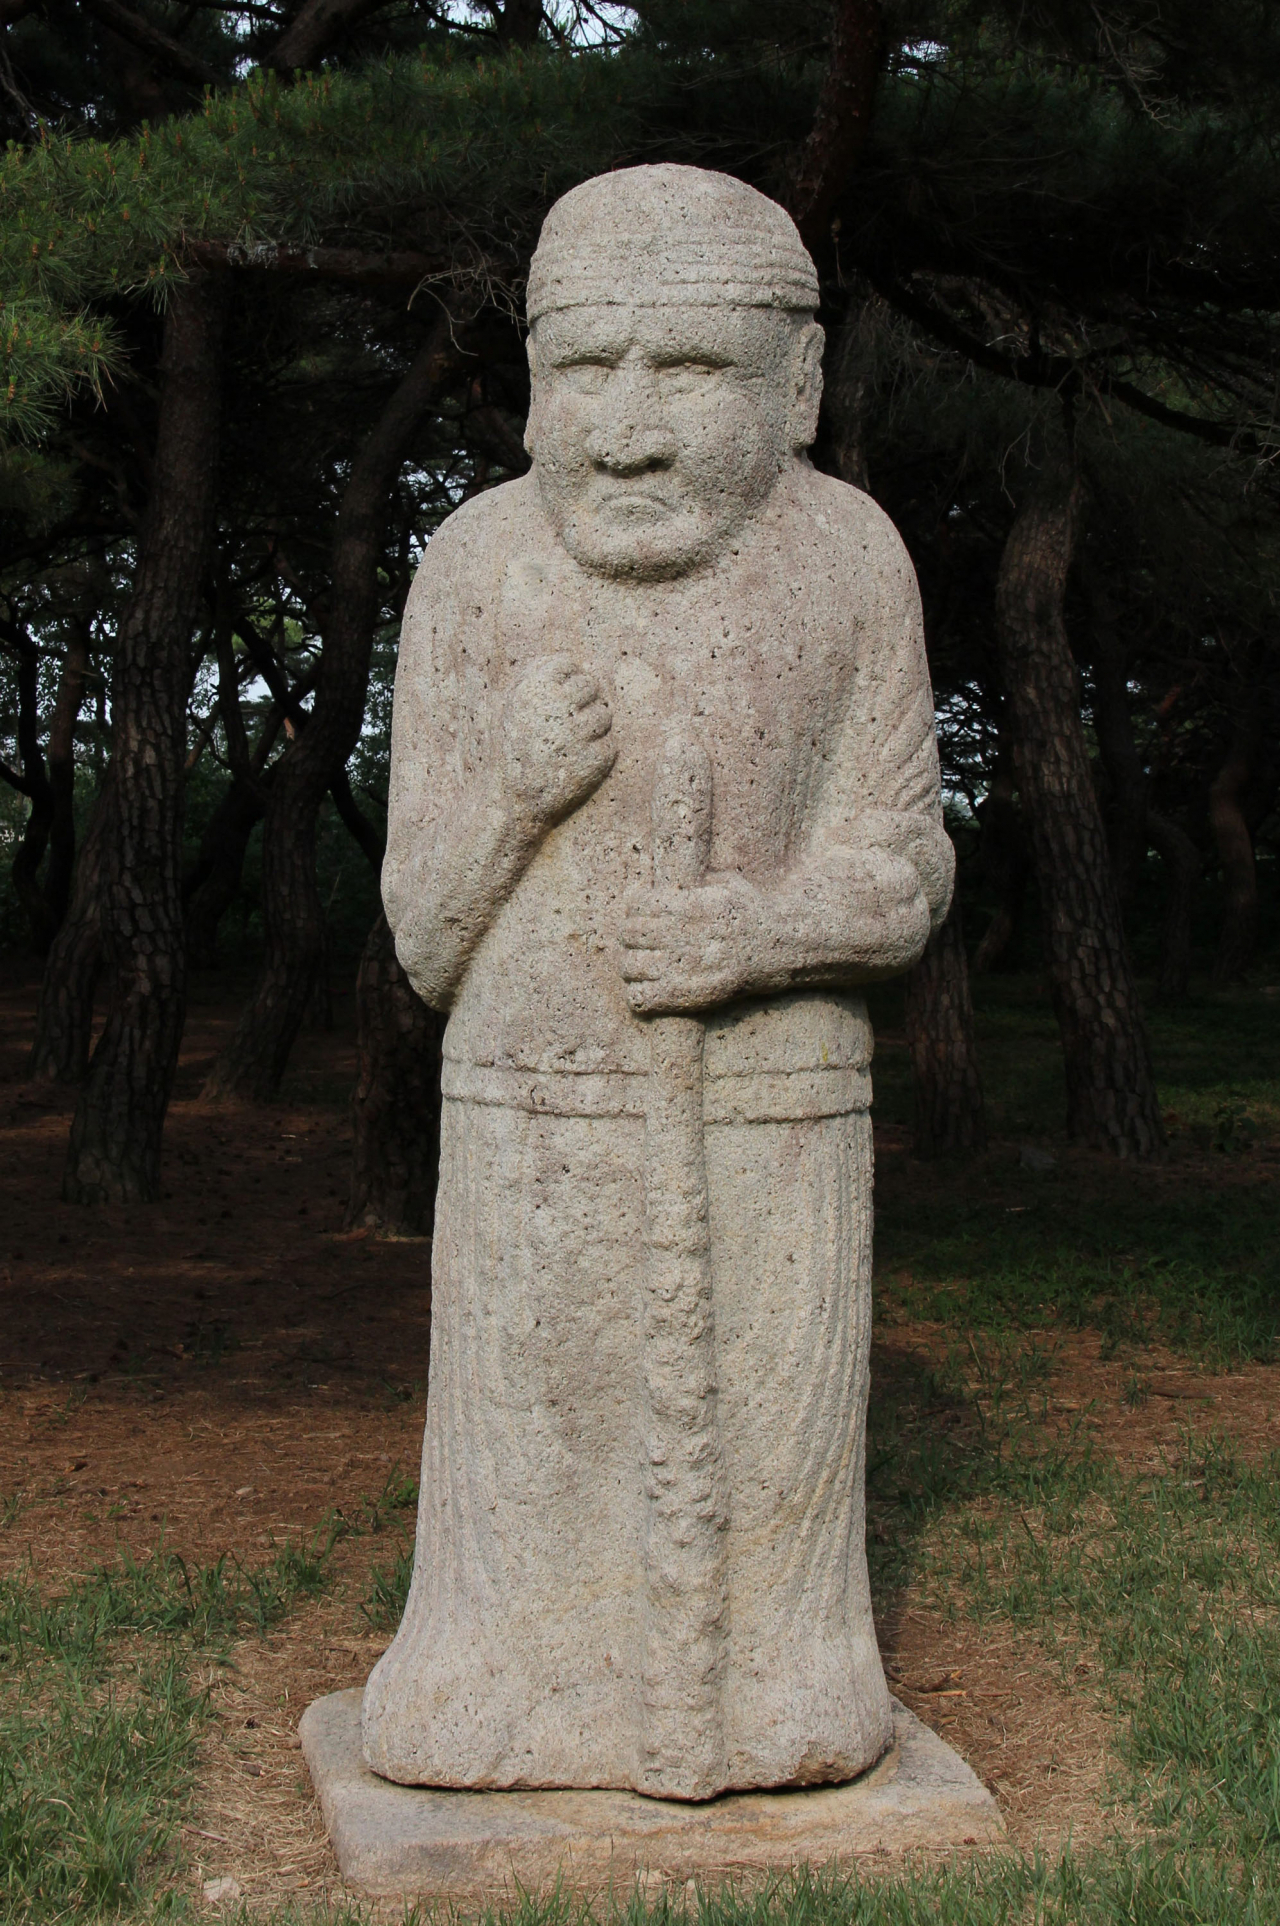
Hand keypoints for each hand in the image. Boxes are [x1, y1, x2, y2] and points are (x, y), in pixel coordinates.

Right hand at [501, 654, 615, 828]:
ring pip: (605, 714)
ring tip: (572, 745)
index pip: (567, 664)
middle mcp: (555, 708)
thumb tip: (583, 662)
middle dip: (583, 702)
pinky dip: (599, 753)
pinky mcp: (595, 760)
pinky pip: (611, 744)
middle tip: (565, 726)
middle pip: (591, 685)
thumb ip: (539, 679)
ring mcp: (577, 734)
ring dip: (594, 727)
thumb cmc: (513, 751)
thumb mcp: (512, 709)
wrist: (513, 803)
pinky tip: (577, 764)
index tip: (555, 703)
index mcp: (532, 690)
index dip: (565, 682)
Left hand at [619, 875, 763, 1015]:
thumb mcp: (729, 883)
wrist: (781, 950)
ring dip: (629, 965)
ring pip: (629, 966)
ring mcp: (684, 968)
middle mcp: (684, 936)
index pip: (638, 904)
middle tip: (636, 939)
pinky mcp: (687, 996)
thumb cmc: (754, 913)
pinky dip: (637, 994)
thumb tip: (669, 878)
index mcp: (690, 906)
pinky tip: (646, 989)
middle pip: (629, 933)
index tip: (639, 912)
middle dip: (628, 935)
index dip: (634, 907)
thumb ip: (697, 880)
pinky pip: (642, 997)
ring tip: (638, 964)